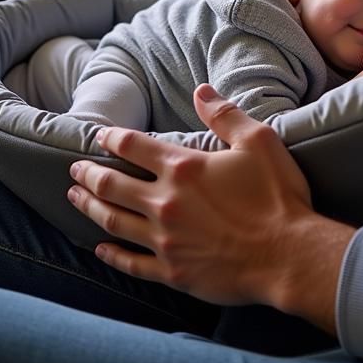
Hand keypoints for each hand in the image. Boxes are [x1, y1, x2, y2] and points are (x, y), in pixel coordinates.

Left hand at [67, 84, 354, 331]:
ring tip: (75, 198)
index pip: (135, 147)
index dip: (113, 139)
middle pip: (113, 185)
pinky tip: (99, 248)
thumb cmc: (277, 196)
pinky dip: (111, 254)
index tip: (100, 136)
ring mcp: (165, 240)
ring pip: (113, 221)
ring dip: (90, 207)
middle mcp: (165, 202)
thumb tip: (201, 91)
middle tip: (75, 169)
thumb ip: (225, 115)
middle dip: (90, 174)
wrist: (287, 254)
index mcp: (184, 168)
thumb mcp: (259, 142)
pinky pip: (130, 262)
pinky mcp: (172, 271)